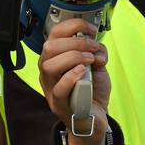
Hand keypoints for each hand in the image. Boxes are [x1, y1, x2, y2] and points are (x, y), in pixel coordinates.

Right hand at [38, 18, 109, 144]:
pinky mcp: (59, 105)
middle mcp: (48, 72)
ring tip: (89, 60)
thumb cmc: (91, 92)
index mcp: (55, 58)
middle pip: (49, 47)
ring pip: (50, 66)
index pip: (54, 34)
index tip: (91, 29)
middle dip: (75, 42)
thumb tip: (96, 45)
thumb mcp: (95, 66)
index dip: (73, 26)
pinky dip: (71, 77)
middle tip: (92, 48)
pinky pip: (59, 89)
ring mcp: (51, 89)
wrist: (94, 118)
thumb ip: (94, 53)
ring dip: (73, 57)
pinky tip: (83, 72)